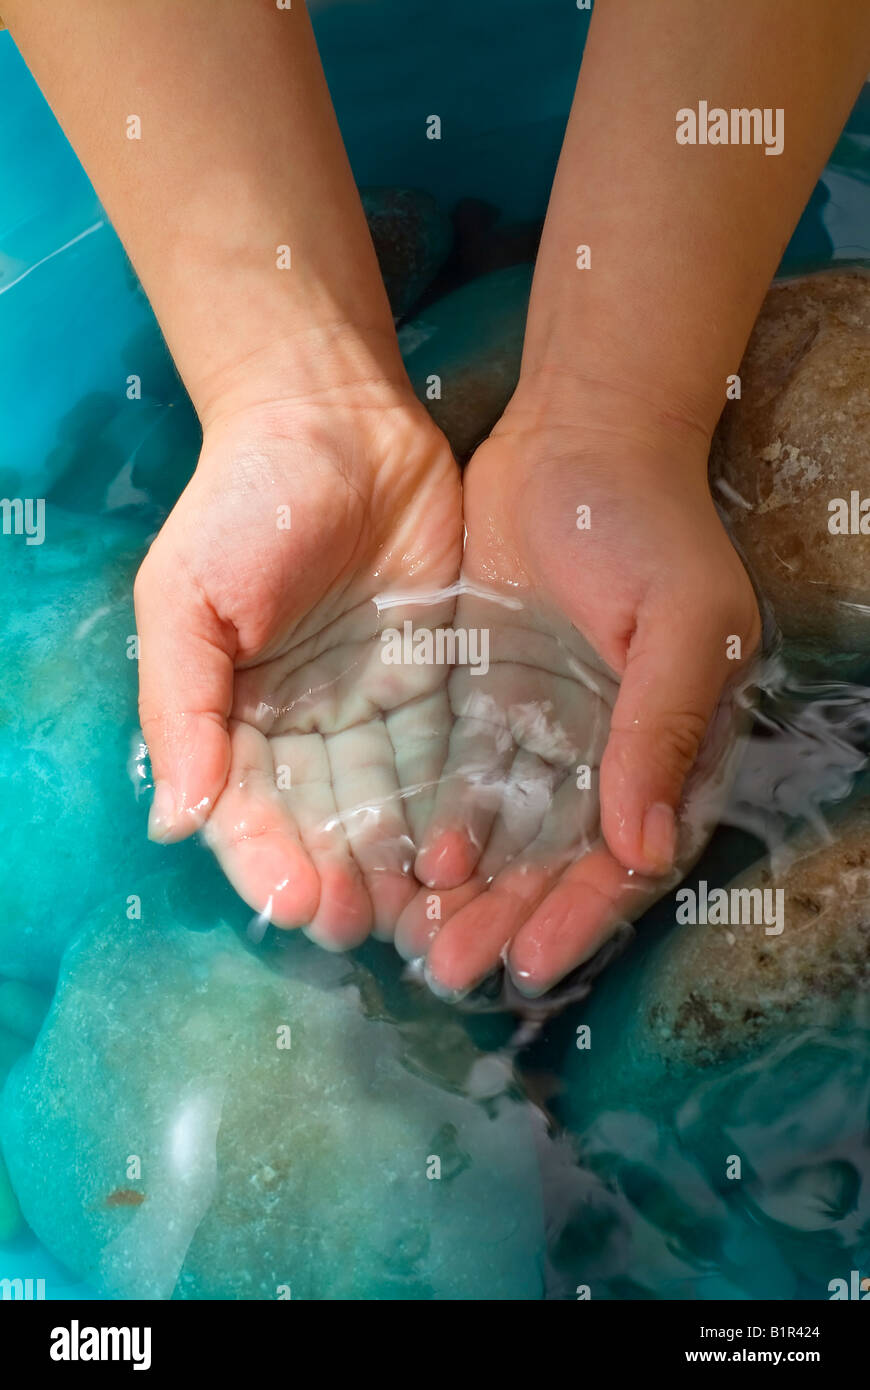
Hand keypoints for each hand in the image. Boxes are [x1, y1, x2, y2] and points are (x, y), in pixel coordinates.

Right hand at [135, 386, 461, 947]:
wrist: (337, 420)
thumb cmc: (245, 505)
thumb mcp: (186, 601)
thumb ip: (181, 709)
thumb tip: (176, 820)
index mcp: (233, 714)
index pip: (248, 809)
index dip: (270, 861)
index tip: (301, 908)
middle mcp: (302, 722)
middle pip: (322, 820)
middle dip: (342, 879)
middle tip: (371, 930)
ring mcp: (370, 703)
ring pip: (386, 801)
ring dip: (400, 861)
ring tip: (425, 916)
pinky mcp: (435, 679)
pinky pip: (444, 753)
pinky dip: (452, 806)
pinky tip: (468, 855)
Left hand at [396, 385, 760, 995]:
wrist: (578, 437)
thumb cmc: (646, 525)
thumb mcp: (678, 622)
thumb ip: (661, 729)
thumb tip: (642, 849)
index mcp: (671, 743)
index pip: (630, 854)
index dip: (582, 913)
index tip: (530, 962)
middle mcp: (610, 750)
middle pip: (560, 859)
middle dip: (510, 917)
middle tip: (450, 967)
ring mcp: (548, 725)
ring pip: (509, 831)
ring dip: (471, 889)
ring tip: (418, 935)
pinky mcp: (492, 698)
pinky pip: (466, 776)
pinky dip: (443, 822)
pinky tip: (411, 859)